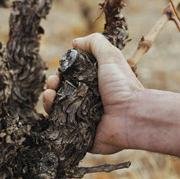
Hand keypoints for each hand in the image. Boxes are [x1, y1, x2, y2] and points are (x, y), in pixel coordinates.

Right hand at [43, 33, 143, 153]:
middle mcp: (89, 101)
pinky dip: (52, 121)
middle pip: (62, 93)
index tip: (59, 72)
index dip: (61, 74)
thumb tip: (75, 43)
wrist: (131, 116)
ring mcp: (84, 119)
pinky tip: (49, 114)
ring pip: (58, 109)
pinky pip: (61, 128)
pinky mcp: (81, 135)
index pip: (71, 78)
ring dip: (48, 101)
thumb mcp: (110, 56)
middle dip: (52, 86)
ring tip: (49, 95)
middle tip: (52, 84)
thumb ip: (95, 43)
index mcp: (95, 84)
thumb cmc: (122, 86)